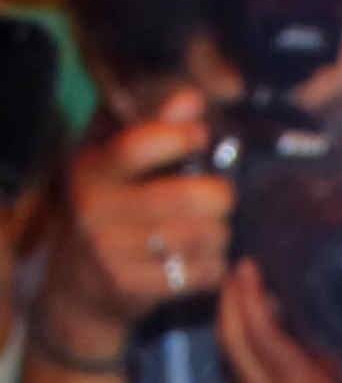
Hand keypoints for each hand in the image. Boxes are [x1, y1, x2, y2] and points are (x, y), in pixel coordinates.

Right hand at [48, 95, 231, 337]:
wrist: (80, 284)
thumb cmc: (111, 212)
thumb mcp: (118, 167)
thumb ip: (155, 129)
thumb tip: (193, 97)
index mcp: (92, 168)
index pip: (140, 143)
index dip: (181, 137)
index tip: (201, 136)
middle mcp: (95, 206)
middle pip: (188, 198)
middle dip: (219, 197)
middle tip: (220, 199)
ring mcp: (110, 249)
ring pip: (202, 236)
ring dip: (220, 234)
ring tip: (211, 231)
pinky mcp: (131, 285)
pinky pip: (201, 272)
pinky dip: (214, 266)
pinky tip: (202, 260)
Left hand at [214, 259, 341, 382]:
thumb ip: (327, 342)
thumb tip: (289, 302)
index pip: (262, 334)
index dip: (249, 295)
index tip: (249, 265)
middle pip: (233, 343)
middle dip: (231, 301)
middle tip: (238, 271)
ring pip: (227, 357)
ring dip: (231, 321)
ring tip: (243, 292)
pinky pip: (234, 374)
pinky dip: (238, 345)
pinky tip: (250, 326)